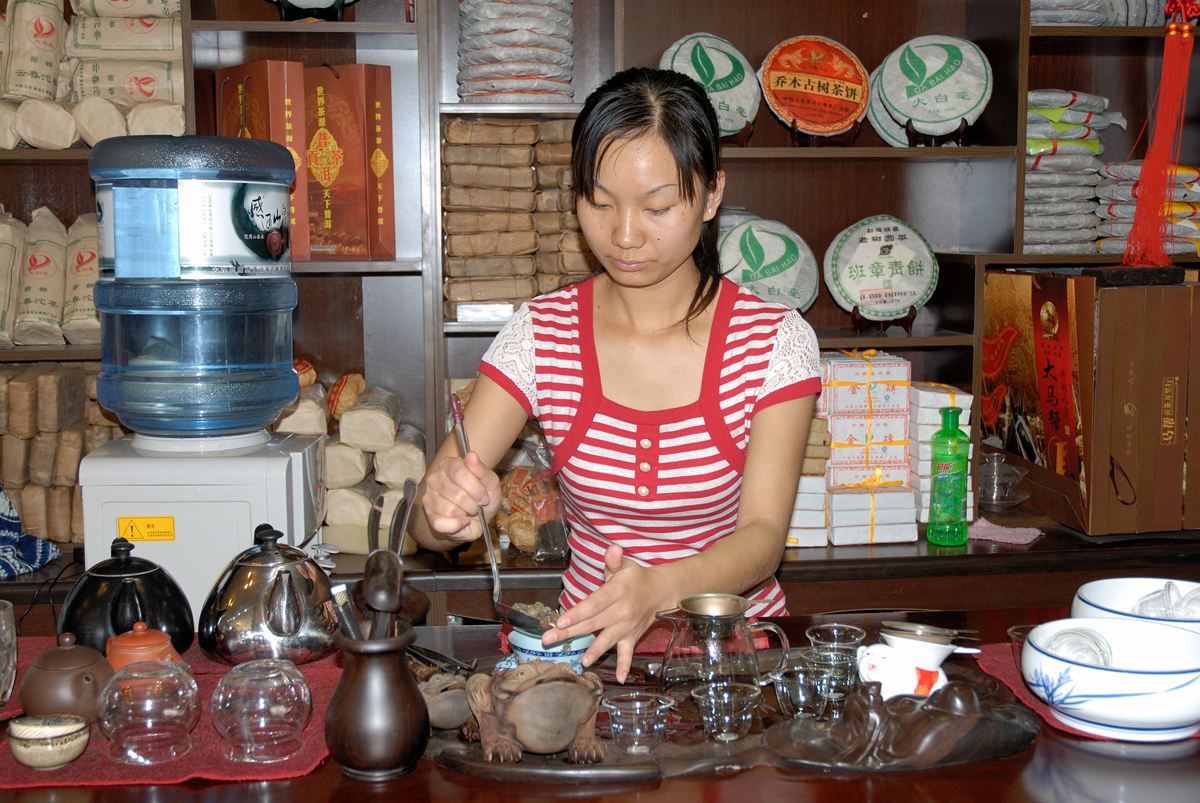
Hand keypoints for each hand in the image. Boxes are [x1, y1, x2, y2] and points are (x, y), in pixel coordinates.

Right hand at [420, 450, 501, 544]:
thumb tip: (471, 455)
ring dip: (465, 514)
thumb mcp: (490, 483)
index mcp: (448, 465)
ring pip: (450, 510)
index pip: (460, 473)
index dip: (476, 488)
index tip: (484, 495)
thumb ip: (481, 469)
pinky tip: (461, 521)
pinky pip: (442, 524)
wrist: (479, 519)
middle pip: (457, 493)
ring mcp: (429, 498)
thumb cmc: (483, 498)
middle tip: (476, 505)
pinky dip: (457, 525)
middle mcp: (434, 479)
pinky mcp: (430, 517)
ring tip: (468, 511)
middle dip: (473, 503)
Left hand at [542, 545, 673, 683]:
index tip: (560, 621)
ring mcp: (627, 627)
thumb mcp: (624, 565)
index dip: (577, 613)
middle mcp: (622, 611)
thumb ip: (614, 559)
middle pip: (593, 623)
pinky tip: (619, 678)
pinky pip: (627, 653)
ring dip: (595, 651)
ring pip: (607, 640)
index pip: (594, 604)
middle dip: (570, 632)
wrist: (659, 592)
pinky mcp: (632, 638)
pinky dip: (624, 666)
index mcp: (616, 592)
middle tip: (549, 640)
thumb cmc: (635, 578)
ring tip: (582, 662)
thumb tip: (612, 549)